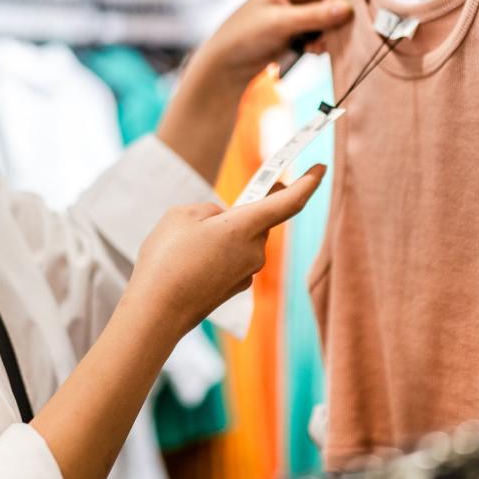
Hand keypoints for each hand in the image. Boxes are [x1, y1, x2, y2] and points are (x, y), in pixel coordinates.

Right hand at [125, 165, 325, 337]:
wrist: (156, 311)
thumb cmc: (167, 259)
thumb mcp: (182, 216)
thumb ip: (209, 211)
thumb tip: (221, 221)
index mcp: (245, 226)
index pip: (289, 201)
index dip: (308, 182)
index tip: (322, 167)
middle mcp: (254, 251)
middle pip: (258, 220)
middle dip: (242, 211)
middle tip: (220, 208)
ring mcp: (246, 274)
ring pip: (241, 241)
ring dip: (223, 235)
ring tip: (185, 241)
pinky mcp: (234, 289)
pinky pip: (231, 260)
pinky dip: (216, 255)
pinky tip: (187, 262)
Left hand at [193, 0, 352, 88]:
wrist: (226, 65)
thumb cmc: (243, 37)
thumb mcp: (279, 24)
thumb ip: (314, 15)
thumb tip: (347, 7)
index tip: (364, 10)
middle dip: (339, 18)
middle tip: (335, 35)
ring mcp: (299, 12)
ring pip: (331, 18)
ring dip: (330, 33)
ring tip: (314, 46)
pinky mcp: (299, 29)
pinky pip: (323, 32)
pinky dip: (322, 42)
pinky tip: (310, 51)